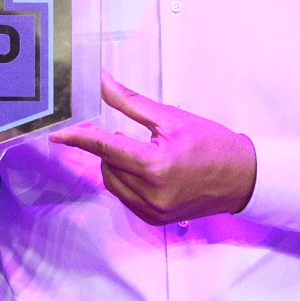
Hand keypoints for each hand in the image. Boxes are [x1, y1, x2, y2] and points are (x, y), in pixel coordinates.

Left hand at [49, 73, 257, 225]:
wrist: (243, 178)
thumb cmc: (212, 144)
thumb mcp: (171, 118)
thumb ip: (131, 102)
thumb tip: (103, 81)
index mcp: (155, 165)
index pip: (105, 148)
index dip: (79, 138)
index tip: (56, 135)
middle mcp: (151, 193)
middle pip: (108, 165)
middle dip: (112, 148)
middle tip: (136, 137)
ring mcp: (153, 211)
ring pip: (114, 182)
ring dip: (118, 165)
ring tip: (147, 153)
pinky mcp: (156, 219)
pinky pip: (126, 196)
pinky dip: (128, 181)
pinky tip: (149, 171)